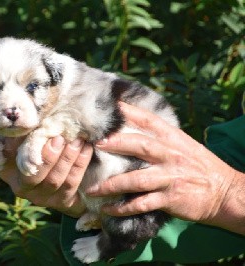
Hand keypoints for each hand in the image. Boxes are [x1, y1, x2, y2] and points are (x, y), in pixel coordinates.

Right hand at [0, 136, 92, 217]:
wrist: (58, 162)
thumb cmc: (32, 143)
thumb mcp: (16, 136)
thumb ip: (7, 134)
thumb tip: (6, 133)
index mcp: (6, 170)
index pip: (4, 163)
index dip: (13, 149)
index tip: (27, 134)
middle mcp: (21, 188)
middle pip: (33, 177)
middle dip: (48, 158)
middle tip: (59, 138)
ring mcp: (42, 197)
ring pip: (55, 181)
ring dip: (68, 159)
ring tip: (77, 140)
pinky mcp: (62, 201)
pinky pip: (71, 184)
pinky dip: (80, 164)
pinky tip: (86, 148)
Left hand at [87, 102, 244, 234]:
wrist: (225, 192)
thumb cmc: (199, 166)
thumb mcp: (183, 145)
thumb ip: (160, 137)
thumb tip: (132, 126)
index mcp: (173, 138)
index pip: (148, 120)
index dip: (129, 111)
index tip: (110, 105)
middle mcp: (170, 155)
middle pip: (139, 145)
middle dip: (116, 143)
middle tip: (95, 144)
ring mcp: (170, 177)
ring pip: (136, 179)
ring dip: (112, 185)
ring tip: (91, 190)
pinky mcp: (170, 198)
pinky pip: (142, 204)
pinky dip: (123, 208)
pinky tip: (108, 209)